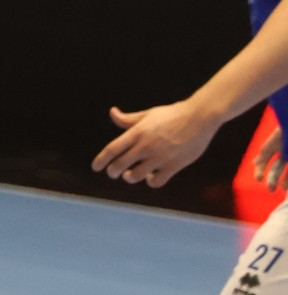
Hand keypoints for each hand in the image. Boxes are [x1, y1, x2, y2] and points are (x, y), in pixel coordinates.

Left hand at [94, 99, 219, 187]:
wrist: (199, 117)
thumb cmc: (172, 114)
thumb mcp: (148, 114)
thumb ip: (128, 119)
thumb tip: (112, 112)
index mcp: (137, 133)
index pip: (112, 150)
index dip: (101, 160)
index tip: (96, 168)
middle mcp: (145, 146)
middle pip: (120, 165)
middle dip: (113, 171)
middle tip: (113, 173)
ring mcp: (160, 156)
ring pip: (136, 176)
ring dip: (130, 177)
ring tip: (131, 175)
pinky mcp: (174, 165)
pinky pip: (156, 181)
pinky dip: (151, 182)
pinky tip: (151, 177)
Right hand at [260, 130, 286, 192]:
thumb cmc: (287, 131)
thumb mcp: (276, 141)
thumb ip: (266, 151)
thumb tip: (254, 162)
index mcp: (276, 145)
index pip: (264, 160)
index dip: (260, 170)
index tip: (259, 179)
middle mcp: (285, 152)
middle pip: (276, 169)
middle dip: (272, 180)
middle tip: (270, 190)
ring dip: (285, 182)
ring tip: (283, 188)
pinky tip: (287, 185)